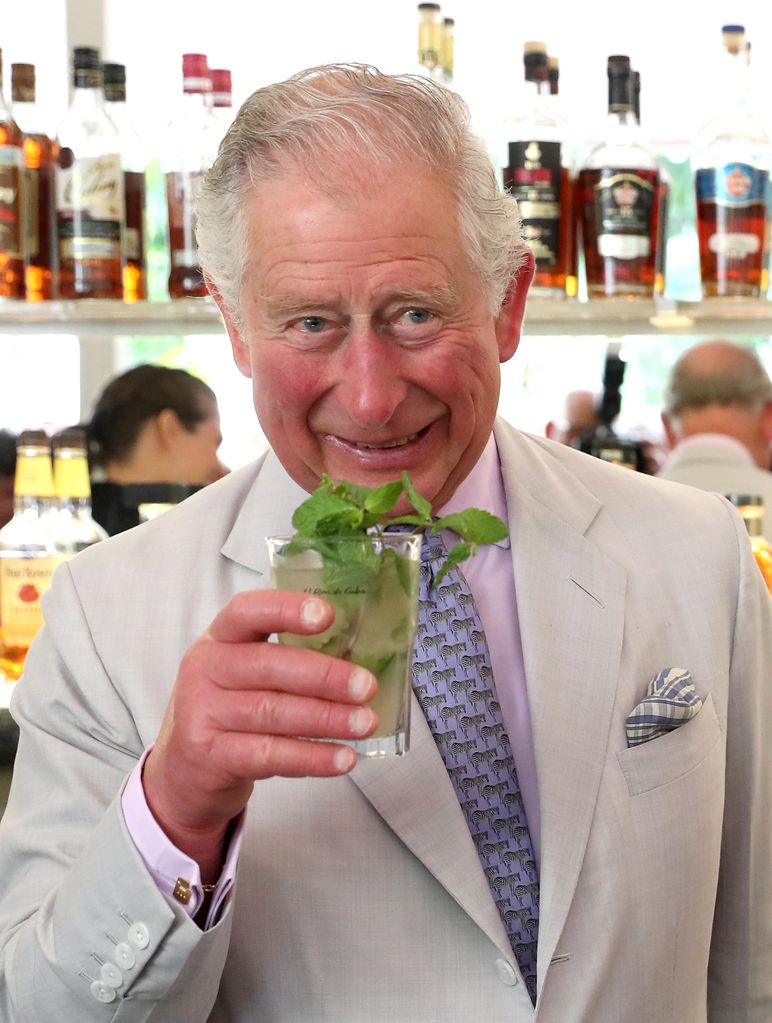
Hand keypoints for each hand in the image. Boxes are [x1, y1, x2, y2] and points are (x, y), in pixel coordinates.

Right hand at [142, 590, 377, 877]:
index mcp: (219, 637)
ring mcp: (201, 712)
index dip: (286, 609)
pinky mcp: (208, 755)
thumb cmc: (233, 710)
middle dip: (324, 676)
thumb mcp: (247, 675)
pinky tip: (343, 758)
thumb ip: (288, 661)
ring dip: (326, 719)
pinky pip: (268, 755)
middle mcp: (205, 669)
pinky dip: (311, 757)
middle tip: (367, 687)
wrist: (185, 772)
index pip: (247, 611)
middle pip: (268, 666)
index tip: (328, 615)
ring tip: (365, 724)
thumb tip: (360, 661)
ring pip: (272, 712)